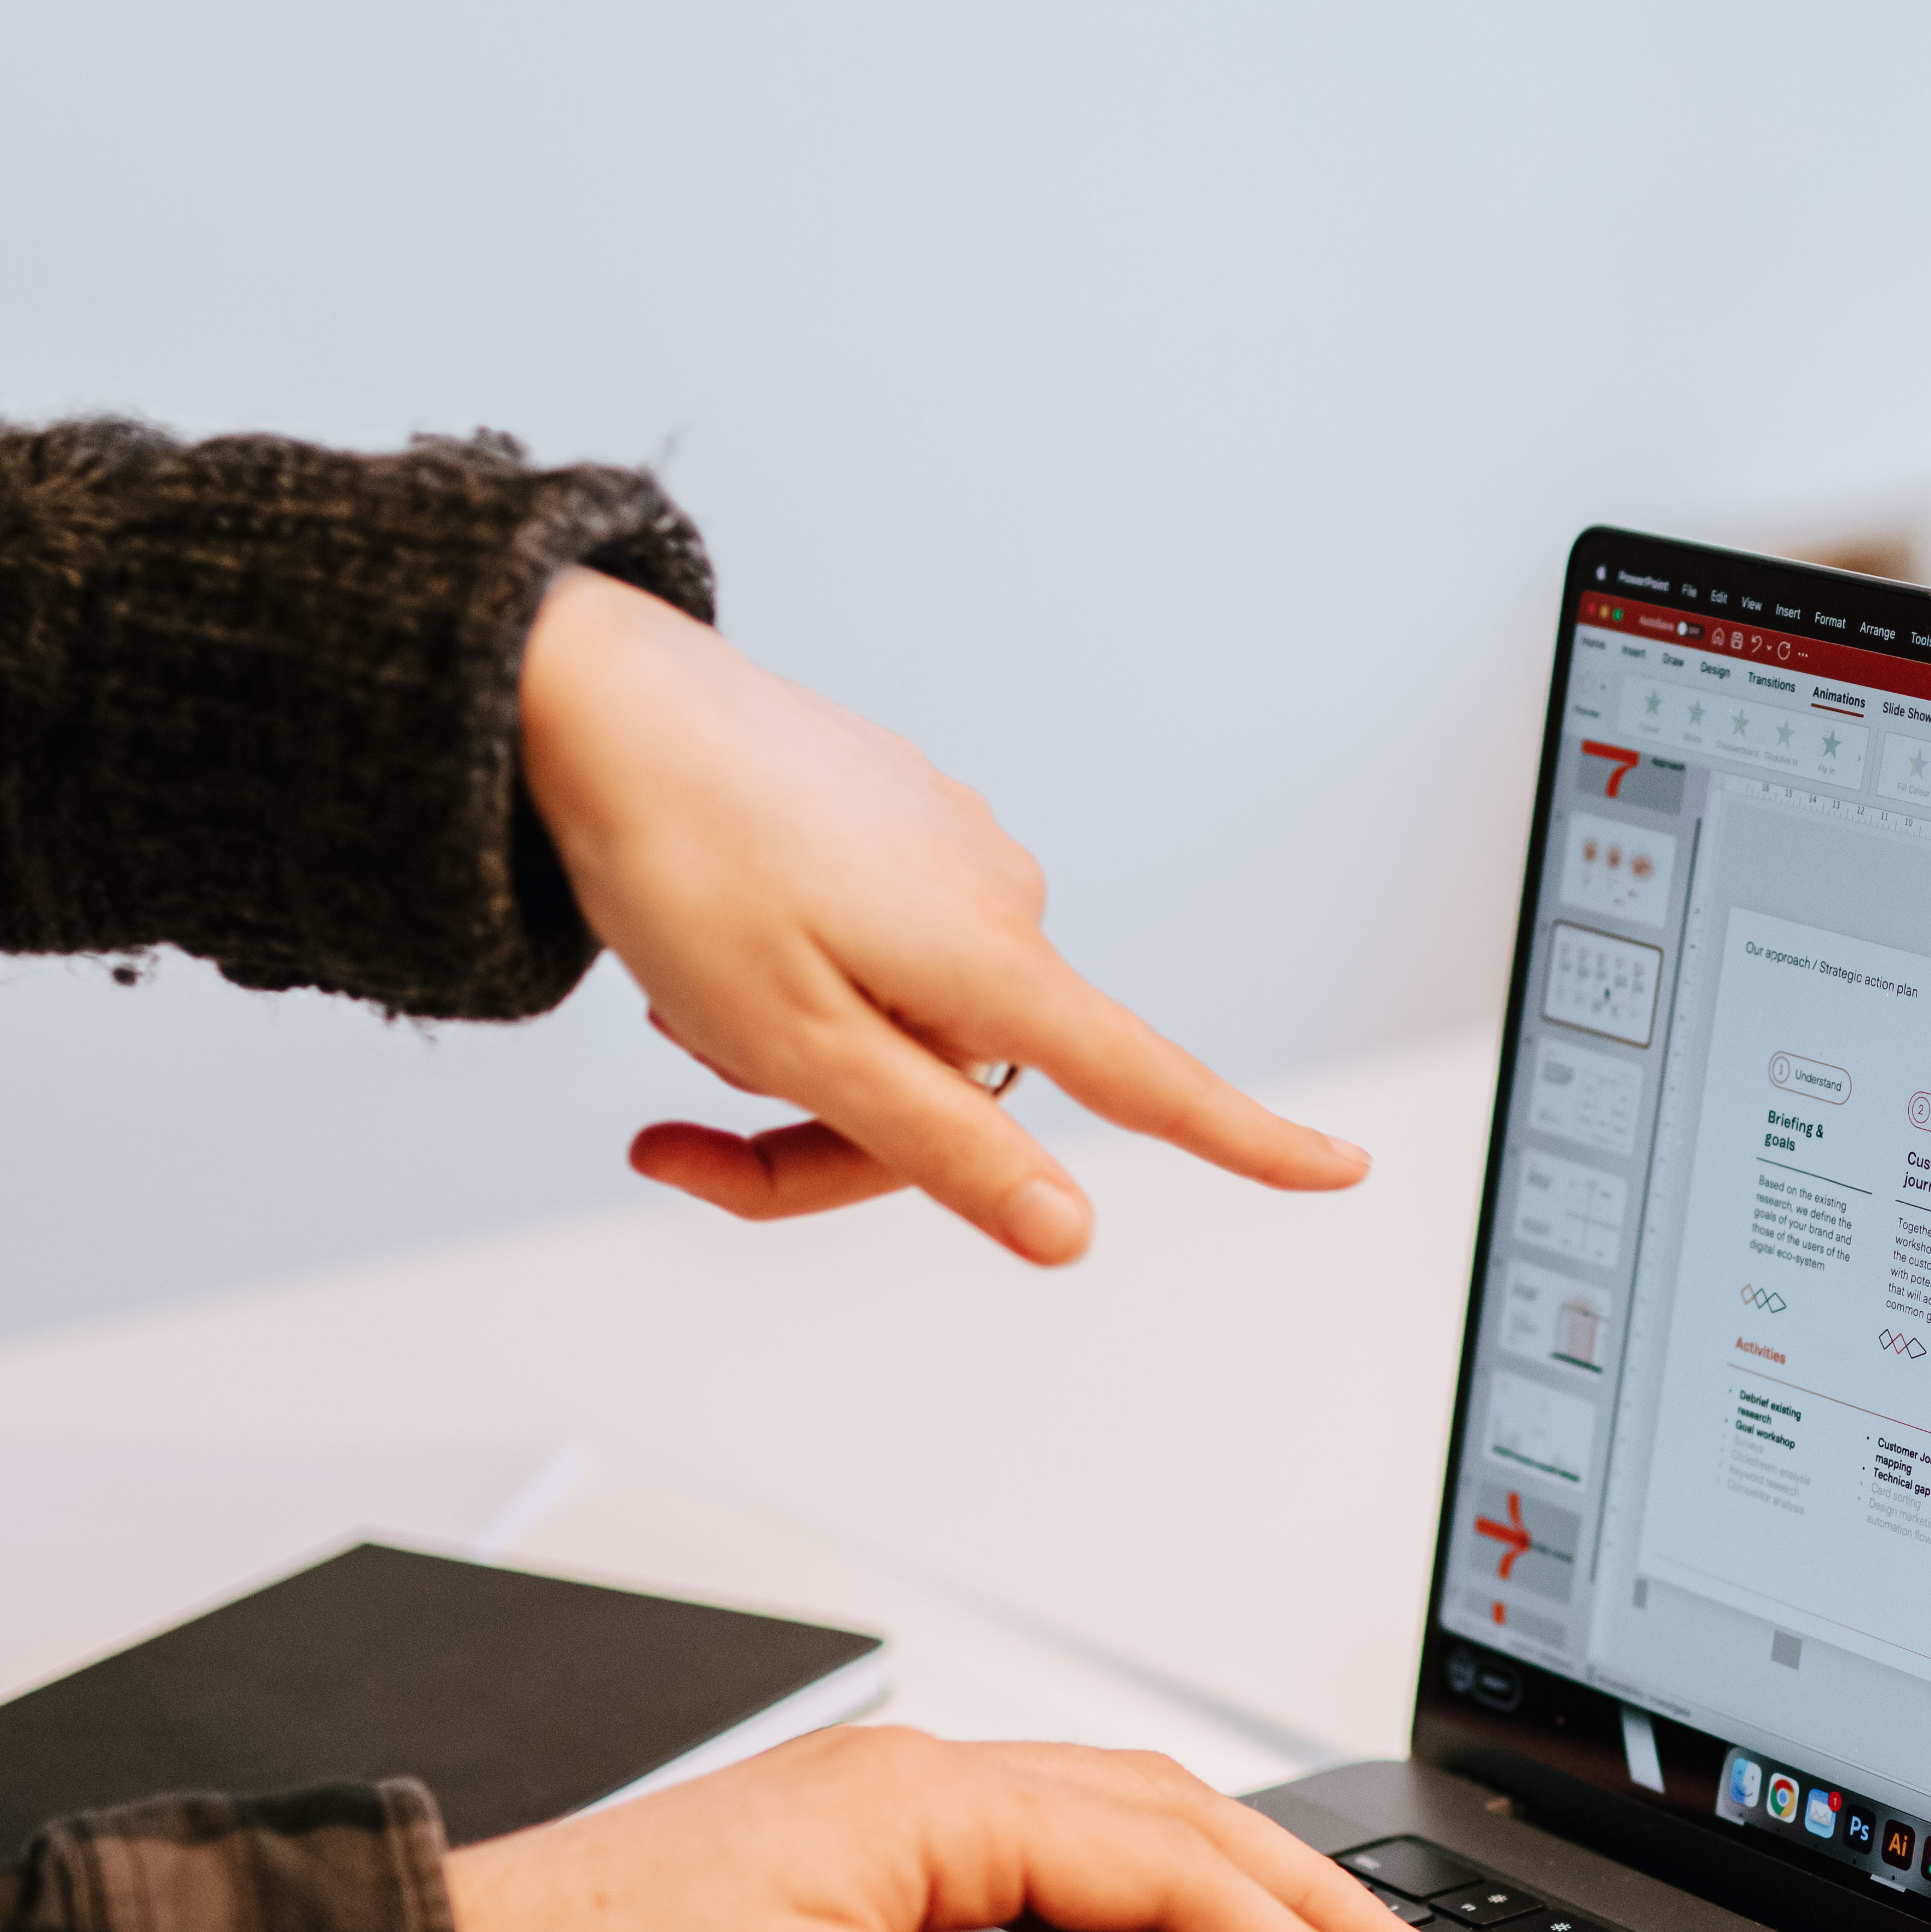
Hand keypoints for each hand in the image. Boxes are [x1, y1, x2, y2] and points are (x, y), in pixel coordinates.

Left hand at [442, 1725, 1435, 1931]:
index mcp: (930, 1806)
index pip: (1167, 1866)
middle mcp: (915, 1794)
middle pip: (1160, 1823)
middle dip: (1298, 1898)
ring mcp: (877, 1831)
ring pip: (1104, 1839)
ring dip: (1224, 1897)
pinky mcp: (842, 1881)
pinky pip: (1038, 1874)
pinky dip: (1135, 1910)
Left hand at [514, 569, 1368, 1261]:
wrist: (592, 699)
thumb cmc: (676, 856)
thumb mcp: (798, 1042)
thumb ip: (942, 1146)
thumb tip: (1066, 1232)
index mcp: (989, 965)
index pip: (1150, 1082)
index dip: (1248, 1139)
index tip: (1338, 1165)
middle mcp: (999, 900)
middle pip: (963, 1092)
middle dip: (829, 1133)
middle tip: (682, 1133)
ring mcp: (953, 853)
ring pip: (902, 1028)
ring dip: (798, 1047)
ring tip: (693, 990)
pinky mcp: (901, 822)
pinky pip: (874, 951)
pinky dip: (795, 974)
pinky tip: (719, 929)